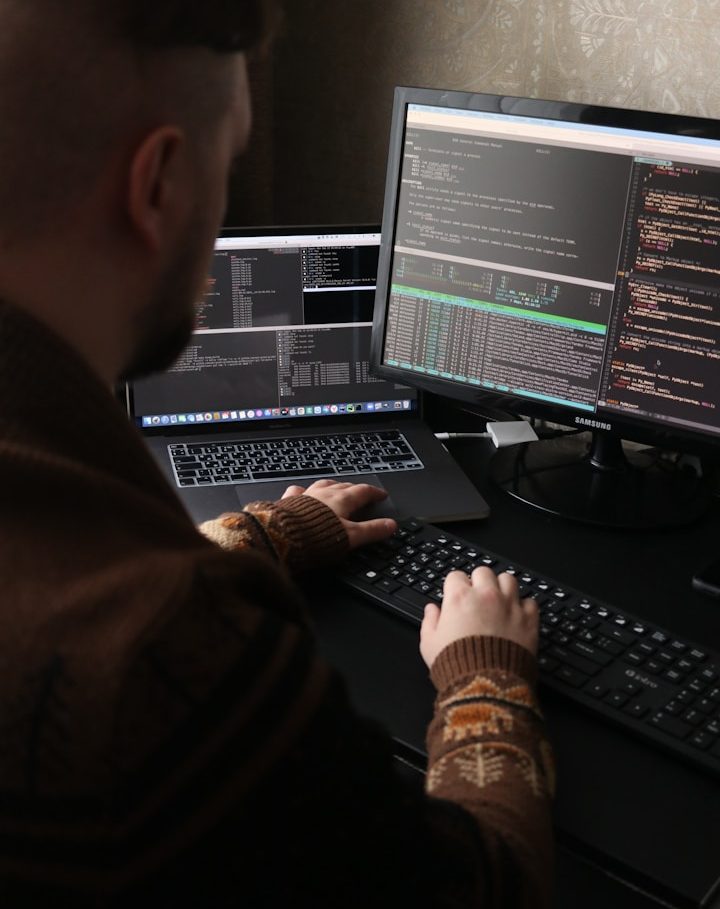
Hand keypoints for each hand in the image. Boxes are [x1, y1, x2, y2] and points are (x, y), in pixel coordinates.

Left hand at [281, 479, 396, 548]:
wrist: (282, 536)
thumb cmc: (315, 537)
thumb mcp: (351, 537)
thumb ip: (372, 531)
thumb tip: (390, 526)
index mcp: (341, 500)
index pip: (363, 491)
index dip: (374, 493)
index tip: (381, 495)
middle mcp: (323, 495)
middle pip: (344, 486)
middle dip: (355, 488)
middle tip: (362, 493)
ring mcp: (305, 496)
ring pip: (322, 485)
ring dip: (332, 485)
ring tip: (336, 487)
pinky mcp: (288, 502)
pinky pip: (297, 491)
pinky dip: (303, 491)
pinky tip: (301, 492)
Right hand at [420, 566, 538, 668]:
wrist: (486, 685)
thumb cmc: (456, 666)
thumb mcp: (429, 644)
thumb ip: (429, 622)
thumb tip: (432, 610)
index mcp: (459, 598)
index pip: (456, 576)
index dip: (454, 586)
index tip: (455, 595)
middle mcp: (486, 596)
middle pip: (483, 571)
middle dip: (479, 581)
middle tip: (477, 596)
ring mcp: (509, 605)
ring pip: (509, 579)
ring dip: (502, 587)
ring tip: (499, 600)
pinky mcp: (528, 619)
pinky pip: (530, 601)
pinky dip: (524, 607)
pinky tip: (516, 616)